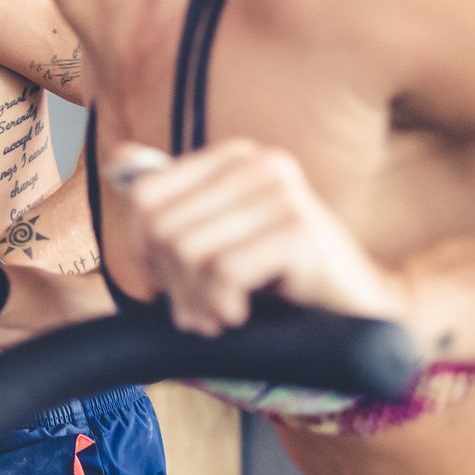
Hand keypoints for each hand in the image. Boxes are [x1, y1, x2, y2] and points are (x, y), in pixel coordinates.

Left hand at [112, 139, 407, 335]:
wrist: (356, 314)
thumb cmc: (278, 281)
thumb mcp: (216, 240)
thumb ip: (171, 203)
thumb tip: (118, 159)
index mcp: (235, 158)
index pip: (145, 197)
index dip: (143, 248)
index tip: (167, 279)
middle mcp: (261, 164)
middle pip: (163, 228)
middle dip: (171, 283)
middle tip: (196, 312)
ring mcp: (284, 193)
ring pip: (187, 251)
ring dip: (195, 300)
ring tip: (218, 316)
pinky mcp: (300, 230)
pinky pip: (222, 272)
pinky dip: (221, 305)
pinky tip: (241, 316)